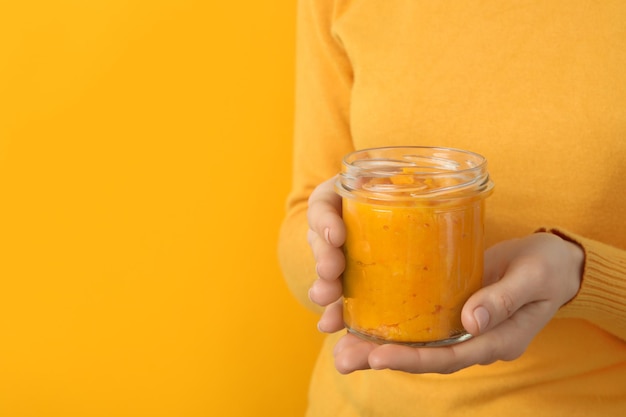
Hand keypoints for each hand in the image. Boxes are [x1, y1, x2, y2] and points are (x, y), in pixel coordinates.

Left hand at [307, 177, 583, 373]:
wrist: (554, 260)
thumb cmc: (548, 267)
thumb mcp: (532, 278)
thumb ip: (503, 299)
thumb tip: (471, 322)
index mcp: (497, 340)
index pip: (449, 357)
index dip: (412, 359)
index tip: (377, 356)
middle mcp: (473, 339)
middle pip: (423, 356)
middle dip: (380, 357)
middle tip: (341, 358)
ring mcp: (460, 325)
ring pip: (415, 340)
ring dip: (376, 342)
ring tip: (336, 341)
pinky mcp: (450, 305)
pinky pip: (417, 319)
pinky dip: (388, 318)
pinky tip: (358, 313)